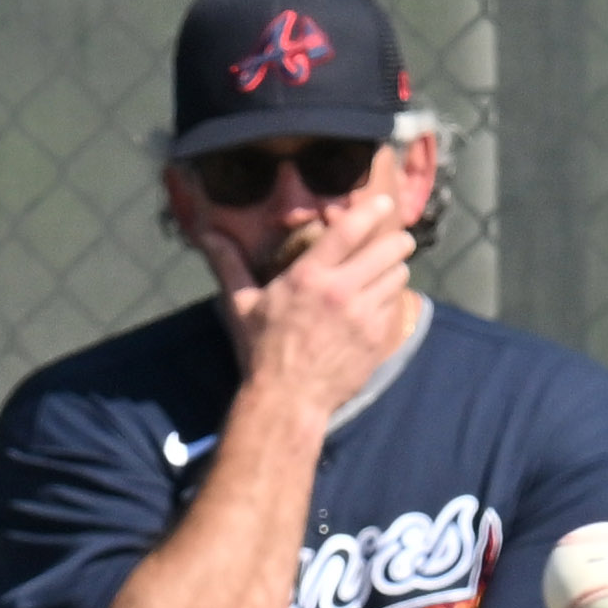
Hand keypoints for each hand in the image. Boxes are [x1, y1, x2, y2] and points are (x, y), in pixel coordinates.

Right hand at [206, 177, 419, 424]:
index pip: (352, 228)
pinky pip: (395, 305)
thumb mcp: (241, 306)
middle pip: (390, 248)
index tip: (382, 204)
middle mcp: (341, 291)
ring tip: (383, 275)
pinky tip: (375, 306)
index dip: (373, 210)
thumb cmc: (261, 352)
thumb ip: (230, 265)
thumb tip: (208, 236)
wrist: (286, 402)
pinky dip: (389, 301)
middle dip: (395, 242)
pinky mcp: (376, 339)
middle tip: (392, 244)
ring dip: (393, 271)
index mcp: (308, 277)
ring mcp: (363, 316)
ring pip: (398, 274)